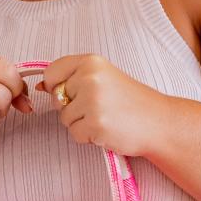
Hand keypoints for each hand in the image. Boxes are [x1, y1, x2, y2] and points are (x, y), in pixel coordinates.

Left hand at [38, 54, 164, 155]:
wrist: (159, 122)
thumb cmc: (132, 103)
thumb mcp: (104, 79)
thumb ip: (74, 79)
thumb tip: (41, 86)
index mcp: (91, 62)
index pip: (52, 72)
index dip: (56, 87)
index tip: (74, 94)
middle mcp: (90, 78)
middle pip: (56, 98)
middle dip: (72, 108)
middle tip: (99, 108)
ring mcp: (92, 101)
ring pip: (64, 119)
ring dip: (81, 124)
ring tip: (105, 119)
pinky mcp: (95, 124)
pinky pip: (75, 134)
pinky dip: (88, 138)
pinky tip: (107, 131)